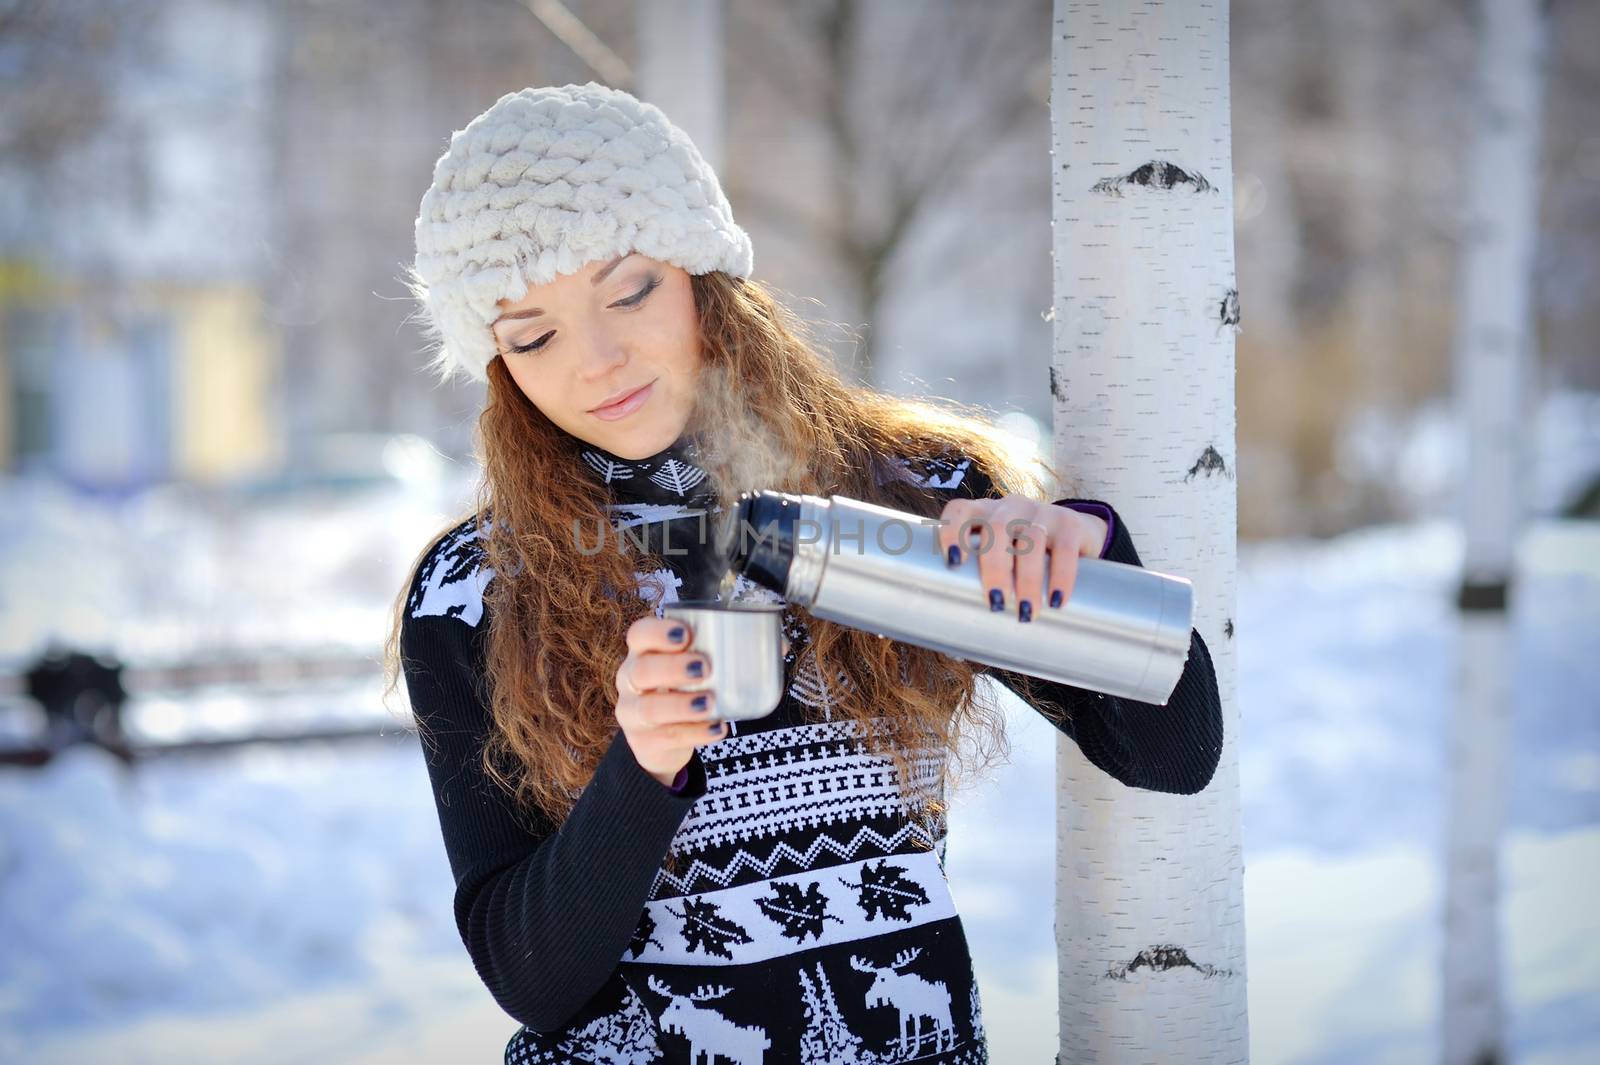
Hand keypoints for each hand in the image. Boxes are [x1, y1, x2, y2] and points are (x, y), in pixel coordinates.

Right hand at [614, 617, 724, 786]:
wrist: (662, 740)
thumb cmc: (683, 690)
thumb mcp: (697, 670)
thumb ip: (735, 652)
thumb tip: (780, 644)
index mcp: (645, 653)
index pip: (639, 634)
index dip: (657, 632)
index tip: (685, 634)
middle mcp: (632, 680)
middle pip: (641, 669)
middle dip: (672, 667)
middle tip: (705, 667)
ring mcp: (634, 713)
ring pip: (649, 708)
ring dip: (681, 704)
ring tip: (710, 702)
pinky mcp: (643, 742)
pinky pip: (666, 738)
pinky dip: (694, 734)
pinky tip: (716, 729)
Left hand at [934, 496, 1107, 621]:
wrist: (1077, 535)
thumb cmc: (1024, 554)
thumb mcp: (1001, 554)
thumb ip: (982, 575)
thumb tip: (966, 628)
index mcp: (984, 512)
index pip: (960, 510)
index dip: (952, 532)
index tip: (954, 563)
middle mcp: (1010, 507)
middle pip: (997, 528)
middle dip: (994, 568)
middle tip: (996, 603)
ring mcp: (1041, 511)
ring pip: (1031, 540)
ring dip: (1027, 579)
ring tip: (1026, 612)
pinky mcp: (1070, 523)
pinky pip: (1065, 549)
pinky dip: (1061, 577)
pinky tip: (1057, 601)